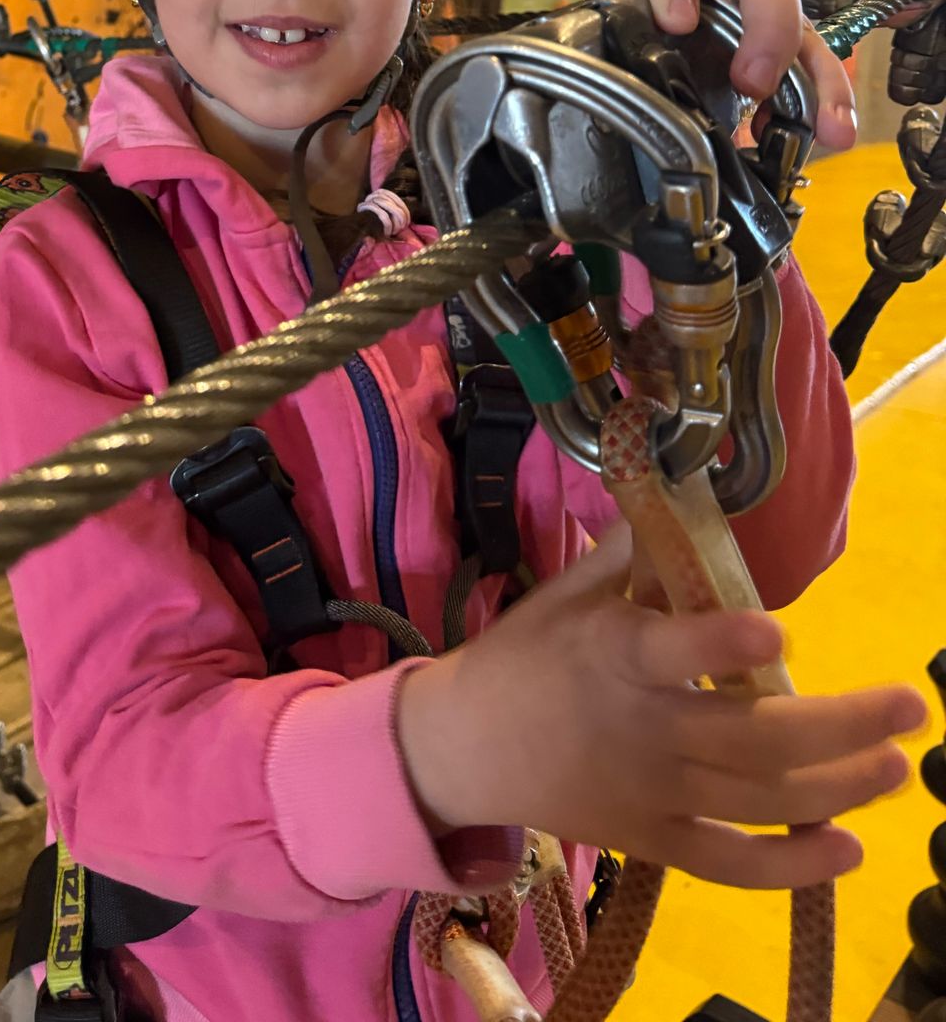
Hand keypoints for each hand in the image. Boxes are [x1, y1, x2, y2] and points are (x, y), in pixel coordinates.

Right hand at [395, 533, 925, 887]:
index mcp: (612, 656)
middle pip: (751, 739)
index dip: (719, 644)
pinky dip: (790, 867)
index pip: (667, 651)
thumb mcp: (566, 594)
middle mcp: (640, 729)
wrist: (465, 747)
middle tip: (910, 706)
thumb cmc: (522, 657)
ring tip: (897, 766)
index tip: (774, 629)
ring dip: (839, 787)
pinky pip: (729, 864)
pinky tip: (847, 848)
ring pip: (758, 800)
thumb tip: (679, 497)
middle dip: (841, 727)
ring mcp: (650, 793)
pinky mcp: (651, 840)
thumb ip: (630, 551)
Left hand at [617, 0, 856, 152]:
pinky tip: (833, 133)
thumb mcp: (609, 61)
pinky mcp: (783, 54)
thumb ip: (603, 68)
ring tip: (818, 123)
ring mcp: (755, 18)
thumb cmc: (622, 67)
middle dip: (764, 26)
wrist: (646, 97)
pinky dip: (829, 102)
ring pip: (800, 19)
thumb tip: (578, 118)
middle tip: (750, 81)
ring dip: (813, 72)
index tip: (676, 21)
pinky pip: (818, 67)